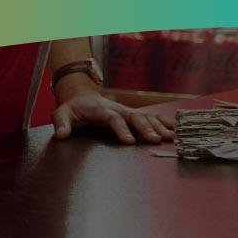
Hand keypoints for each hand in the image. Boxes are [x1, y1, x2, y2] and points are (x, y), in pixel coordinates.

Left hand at [51, 87, 176, 144]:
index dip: (121, 129)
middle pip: (134, 117)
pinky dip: (164, 121)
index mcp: (100, 110)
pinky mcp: (133, 114)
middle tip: (156, 139)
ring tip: (172, 136)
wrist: (82, 96)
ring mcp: (127, 111)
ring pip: (145, 117)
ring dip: (159, 126)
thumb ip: (61, 124)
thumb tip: (61, 135)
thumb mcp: (62, 114)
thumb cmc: (73, 108)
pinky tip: (176, 128)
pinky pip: (151, 117)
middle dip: (146, 128)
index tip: (129, 141)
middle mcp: (117, 109)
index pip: (112, 119)